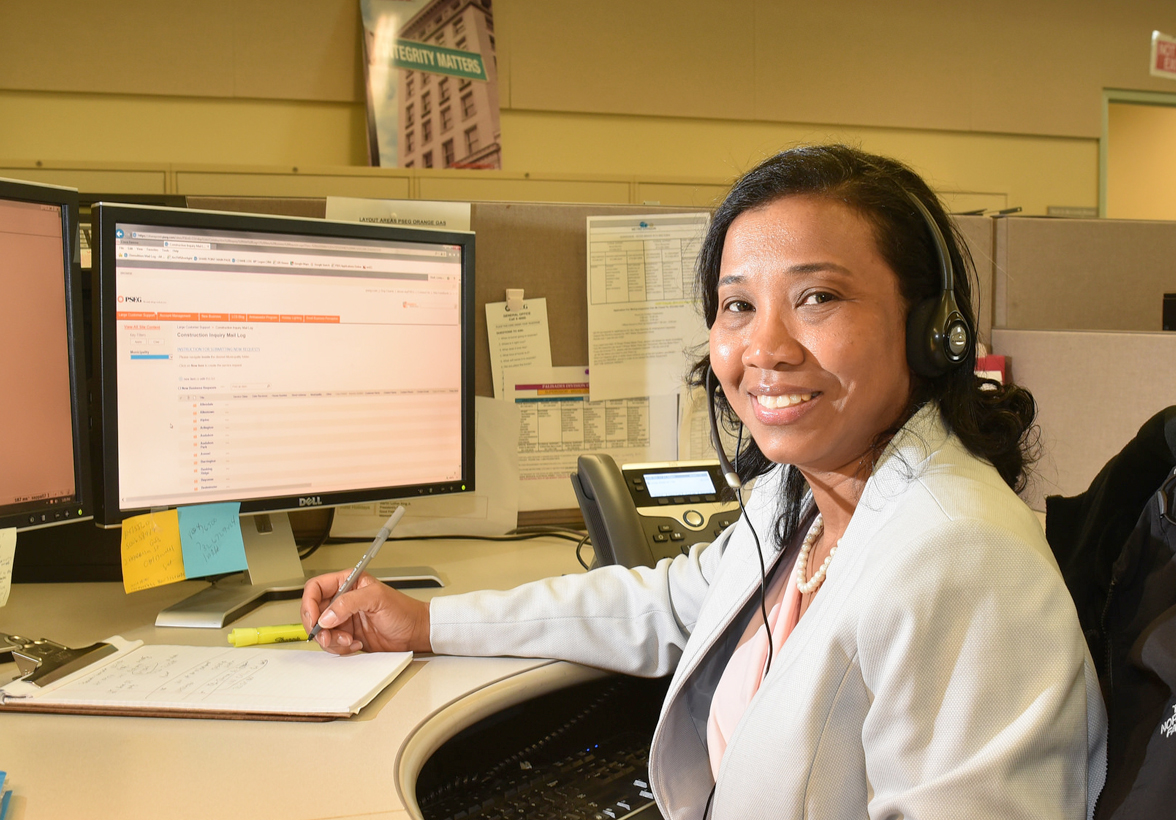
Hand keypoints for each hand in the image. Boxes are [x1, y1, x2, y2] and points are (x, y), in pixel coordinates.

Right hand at [301, 571, 431, 655]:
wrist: (415, 632)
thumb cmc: (403, 610)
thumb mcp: (376, 598)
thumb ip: (349, 603)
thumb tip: (326, 616)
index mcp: (347, 582)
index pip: (316, 588)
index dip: (309, 603)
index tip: (314, 618)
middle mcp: (342, 600)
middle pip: (313, 612)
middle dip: (318, 627)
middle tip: (328, 636)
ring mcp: (344, 619)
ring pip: (321, 631)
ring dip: (331, 640)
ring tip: (350, 640)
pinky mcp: (347, 635)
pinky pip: (332, 644)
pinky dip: (340, 648)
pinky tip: (356, 644)